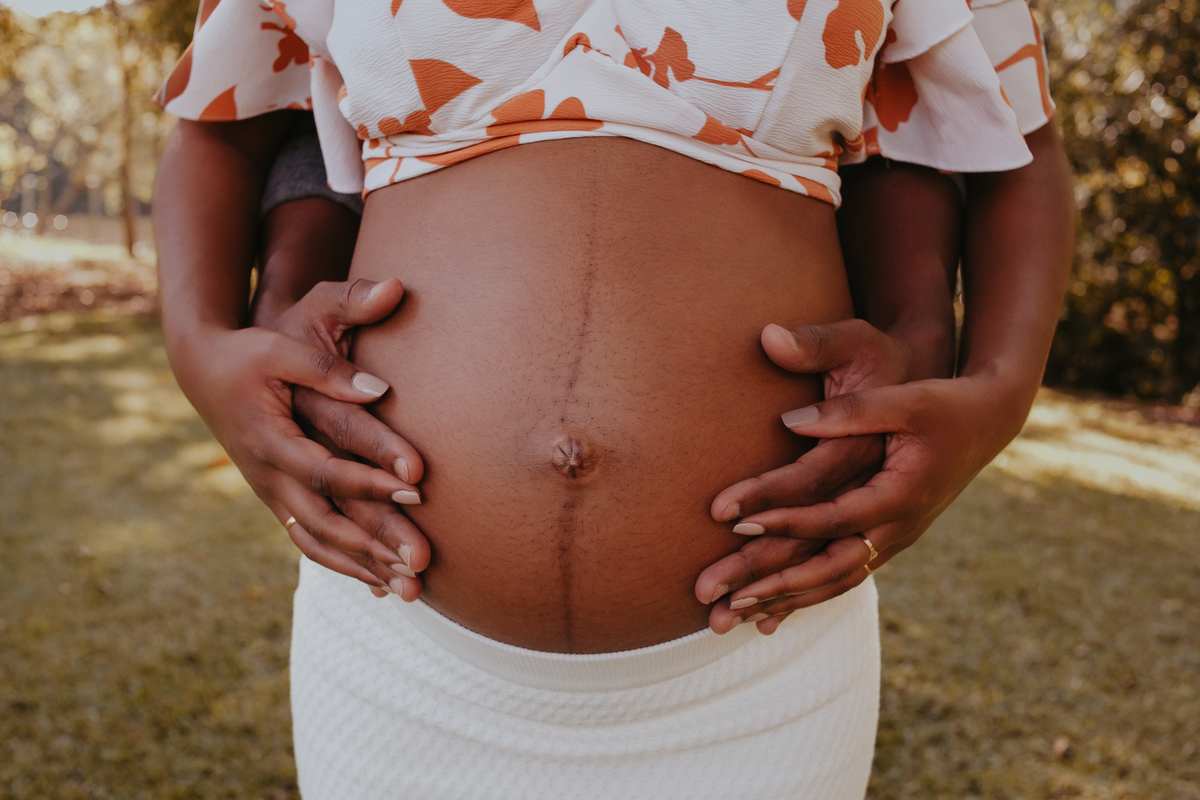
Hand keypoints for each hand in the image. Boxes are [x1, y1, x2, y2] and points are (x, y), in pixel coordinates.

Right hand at [267, 279, 434, 599]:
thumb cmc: (247, 354)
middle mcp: (269, 477)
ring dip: (363, 569)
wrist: (202, 371)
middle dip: (374, 546)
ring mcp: (271, 493)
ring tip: (409, 592)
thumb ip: (328, 369)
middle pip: (325, 523)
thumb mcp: (281, 351)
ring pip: (317, 543)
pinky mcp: (279, 498)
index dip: (371, 482)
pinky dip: (345, 565)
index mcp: (270, 442)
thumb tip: (381, 389)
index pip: (325, 471)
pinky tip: (380, 585)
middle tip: (421, 563)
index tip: (418, 489)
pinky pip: (311, 541)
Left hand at [706, 367, 1023, 634]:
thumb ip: (849, 411)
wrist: (986, 422)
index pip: (833, 516)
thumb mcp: (903, 400)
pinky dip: (802, 599)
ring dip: (779, 602)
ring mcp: (891, 541)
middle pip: (826, 568)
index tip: (735, 520)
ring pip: (831, 583)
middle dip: (769, 584)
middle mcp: (896, 529)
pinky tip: (765, 620)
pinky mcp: (882, 541)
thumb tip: (789, 420)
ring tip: (726, 618)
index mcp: (901, 495)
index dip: (785, 519)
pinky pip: (838, 579)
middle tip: (713, 595)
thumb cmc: (943, 404)